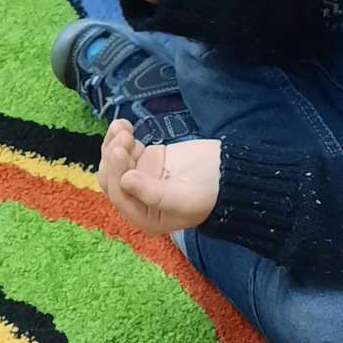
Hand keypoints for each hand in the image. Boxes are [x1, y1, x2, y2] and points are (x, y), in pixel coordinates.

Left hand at [99, 121, 219, 236]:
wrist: (230, 173)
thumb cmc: (210, 192)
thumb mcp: (184, 198)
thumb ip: (153, 193)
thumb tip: (125, 180)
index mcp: (145, 217)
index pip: (120, 196)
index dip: (116, 172)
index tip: (121, 149)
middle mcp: (138, 200)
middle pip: (113, 178)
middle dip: (113, 157)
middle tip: (124, 137)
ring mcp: (141, 178)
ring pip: (116, 162)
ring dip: (114, 144)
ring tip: (123, 126)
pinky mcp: (146, 160)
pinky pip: (126, 149)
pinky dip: (121, 137)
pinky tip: (126, 125)